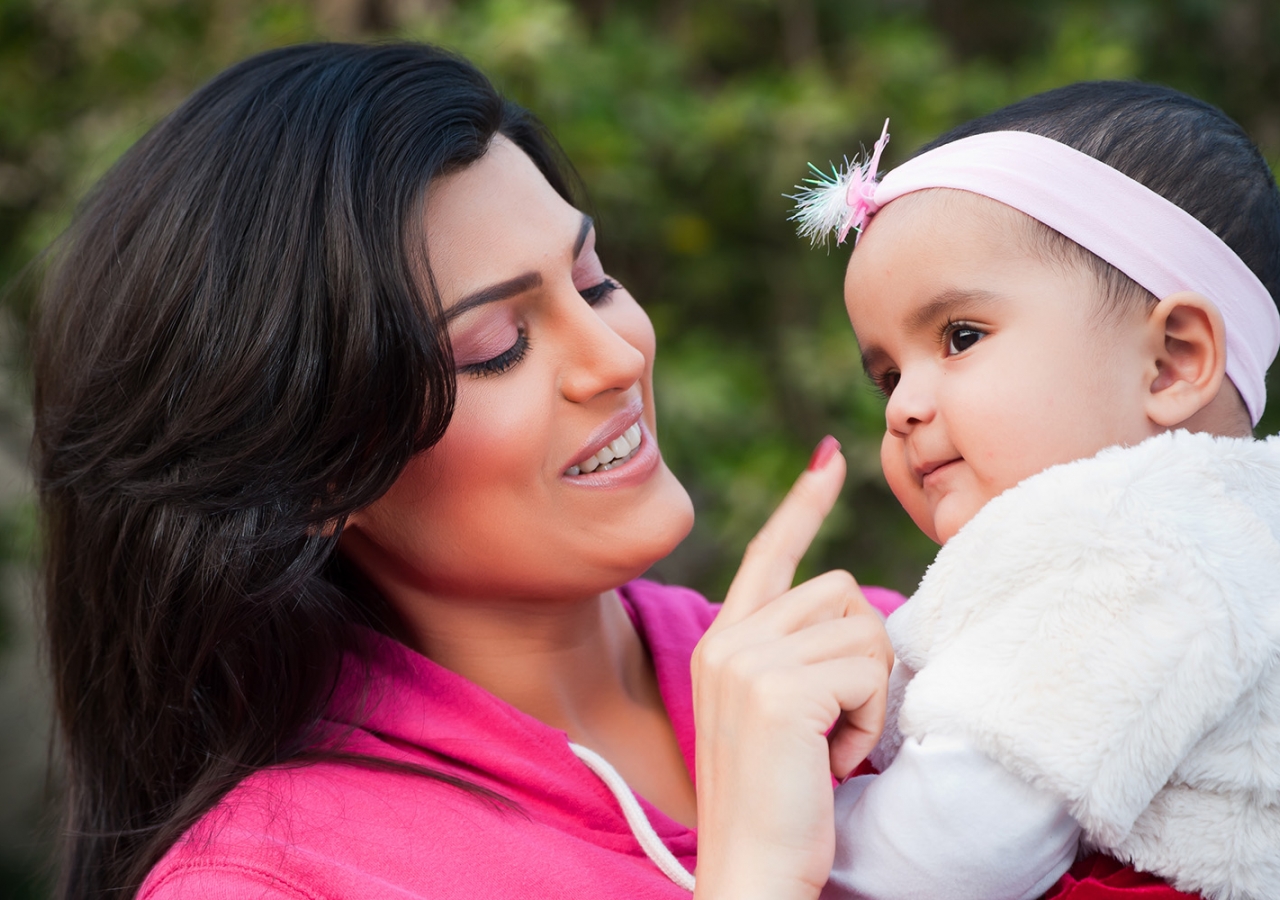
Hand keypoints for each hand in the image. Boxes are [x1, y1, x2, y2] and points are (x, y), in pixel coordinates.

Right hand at [691, 437, 893, 899]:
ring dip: (869, 692)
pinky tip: (835, 759)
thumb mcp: (774, 711)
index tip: (828, 459)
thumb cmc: (778, 801)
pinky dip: (869, 721)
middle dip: (863, 654)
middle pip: (842, 590)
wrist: (752, 869)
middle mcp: (728, 638)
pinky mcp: (780, 688)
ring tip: (832, 744)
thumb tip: (852, 610)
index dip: (804, 505)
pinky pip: (868, 672)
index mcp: (722, 641)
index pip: (770, 553)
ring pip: (863, 628)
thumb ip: (794, 653)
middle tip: (837, 722)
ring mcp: (748, 659)